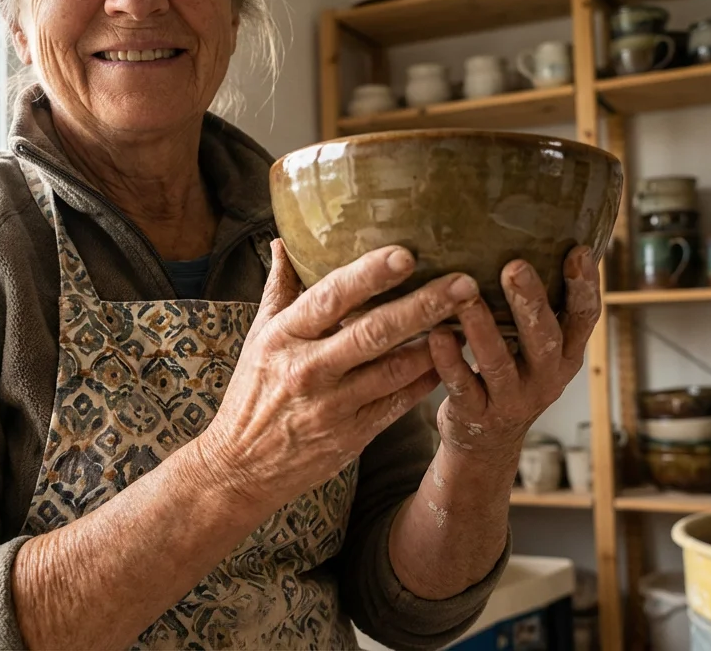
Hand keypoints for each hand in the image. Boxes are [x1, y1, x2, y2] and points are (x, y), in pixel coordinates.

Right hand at [194, 239, 480, 506]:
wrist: (238, 469)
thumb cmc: (252, 394)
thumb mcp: (257, 338)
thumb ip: (278, 288)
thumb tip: (284, 240)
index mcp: (283, 336)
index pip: (329, 297)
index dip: (368, 275)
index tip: (406, 254)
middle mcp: (308, 369)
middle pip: (373, 332)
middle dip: (423, 306)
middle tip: (464, 284)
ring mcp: (333, 406)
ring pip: (395, 369)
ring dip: (436, 343)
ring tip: (472, 317)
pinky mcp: (352, 435)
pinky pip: (399, 402)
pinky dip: (426, 379)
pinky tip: (452, 359)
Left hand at [428, 247, 601, 459]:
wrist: (487, 443)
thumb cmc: (511, 373)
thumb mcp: (536, 347)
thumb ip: (540, 305)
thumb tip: (544, 230)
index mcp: (566, 354)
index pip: (584, 318)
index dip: (584, 287)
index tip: (577, 250)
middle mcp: (545, 377)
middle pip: (545, 339)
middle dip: (532, 303)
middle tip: (515, 267)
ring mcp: (512, 400)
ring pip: (500, 363)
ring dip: (484, 329)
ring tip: (467, 298)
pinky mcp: (476, 415)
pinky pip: (462, 386)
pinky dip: (449, 360)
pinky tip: (436, 333)